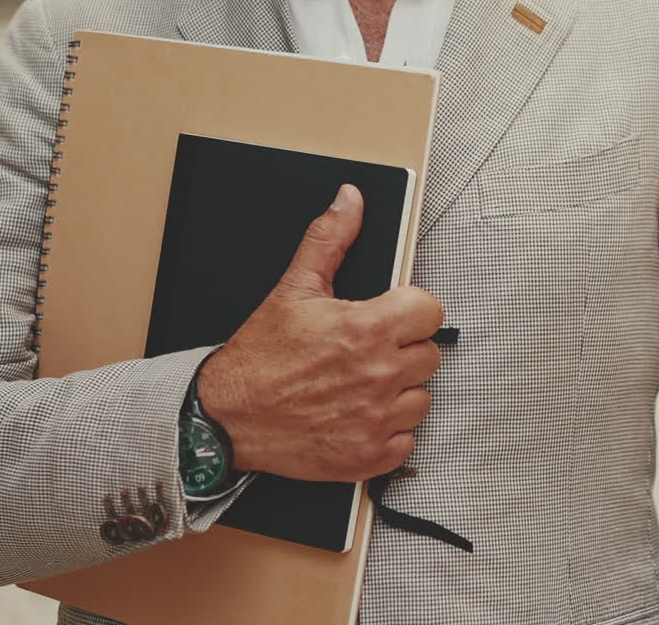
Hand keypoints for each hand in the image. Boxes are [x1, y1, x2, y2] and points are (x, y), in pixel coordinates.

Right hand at [197, 184, 441, 482]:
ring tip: (363, 382)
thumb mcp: (294, 287)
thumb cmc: (260, 356)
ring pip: (421, 398)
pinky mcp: (367, 456)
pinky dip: (388, 431)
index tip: (394, 315)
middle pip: (429, 355)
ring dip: (399, 391)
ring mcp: (375, 420)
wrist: (227, 415)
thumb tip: (349, 201)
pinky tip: (361, 414)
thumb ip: (329, 238)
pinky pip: (406, 441)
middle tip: (369, 349)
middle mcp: (377, 376)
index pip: (430, 312)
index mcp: (366, 329)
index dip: (412, 310)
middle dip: (403, 349)